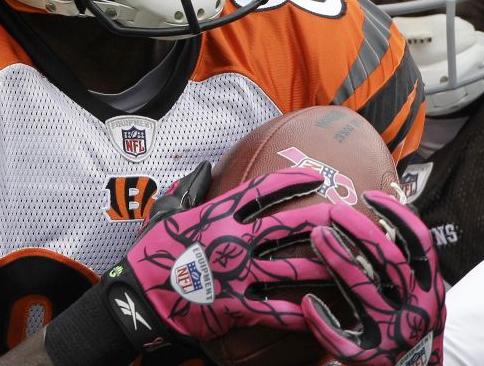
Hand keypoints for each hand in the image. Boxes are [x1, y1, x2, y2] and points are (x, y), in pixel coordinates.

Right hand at [100, 166, 335, 350]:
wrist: (136, 300)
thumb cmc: (150, 255)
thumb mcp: (166, 214)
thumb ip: (189, 190)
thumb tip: (205, 169)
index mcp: (217, 214)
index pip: (261, 191)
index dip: (292, 181)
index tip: (316, 177)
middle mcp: (230, 240)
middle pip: (285, 227)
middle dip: (320, 221)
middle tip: (347, 218)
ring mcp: (233, 274)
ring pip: (287, 269)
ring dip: (320, 268)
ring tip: (347, 265)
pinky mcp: (232, 307)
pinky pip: (273, 311)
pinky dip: (298, 314)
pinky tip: (320, 312)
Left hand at [305, 191, 445, 365]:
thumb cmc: (413, 329)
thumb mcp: (425, 296)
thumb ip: (410, 265)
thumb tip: (393, 213)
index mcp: (432, 290)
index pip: (420, 243)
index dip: (396, 216)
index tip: (369, 196)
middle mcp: (418, 310)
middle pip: (389, 260)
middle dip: (359, 231)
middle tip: (333, 211)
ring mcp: (394, 335)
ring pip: (364, 290)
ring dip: (338, 258)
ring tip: (317, 236)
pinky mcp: (371, 359)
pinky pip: (342, 337)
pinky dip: (323, 319)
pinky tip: (308, 302)